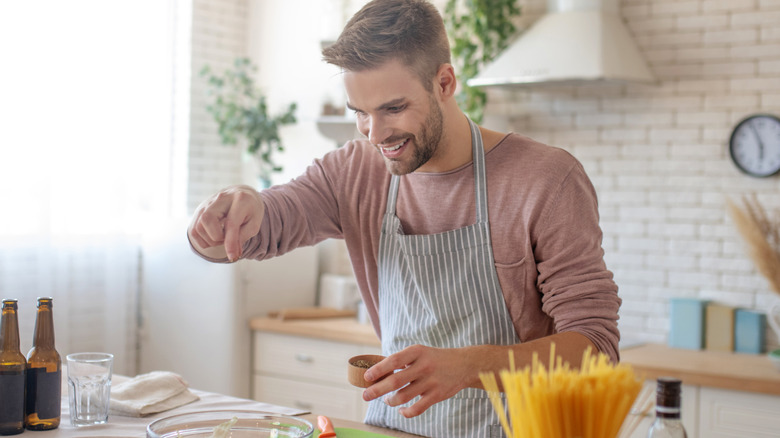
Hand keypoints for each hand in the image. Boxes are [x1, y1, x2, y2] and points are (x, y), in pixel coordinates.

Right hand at [188, 185, 264, 261]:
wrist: (242, 194)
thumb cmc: (250, 211)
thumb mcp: (254, 223)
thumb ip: (242, 237)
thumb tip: (232, 255)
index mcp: (240, 199)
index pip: (231, 223)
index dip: (230, 242)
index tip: (233, 256)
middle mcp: (220, 198)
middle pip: (207, 220)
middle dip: (217, 237)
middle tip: (228, 238)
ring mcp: (207, 203)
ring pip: (198, 227)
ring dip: (210, 240)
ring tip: (223, 236)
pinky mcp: (199, 210)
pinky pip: (194, 230)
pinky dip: (203, 240)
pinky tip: (214, 236)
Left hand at [361, 344, 477, 417]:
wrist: (463, 365)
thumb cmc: (435, 359)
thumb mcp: (420, 352)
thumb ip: (402, 361)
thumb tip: (378, 372)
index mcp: (417, 352)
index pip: (393, 360)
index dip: (378, 369)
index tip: (367, 377)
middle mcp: (423, 366)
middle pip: (395, 381)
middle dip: (377, 390)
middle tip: (366, 395)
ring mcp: (431, 381)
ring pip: (403, 396)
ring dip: (390, 401)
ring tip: (387, 400)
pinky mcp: (437, 395)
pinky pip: (416, 409)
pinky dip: (405, 412)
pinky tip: (401, 410)